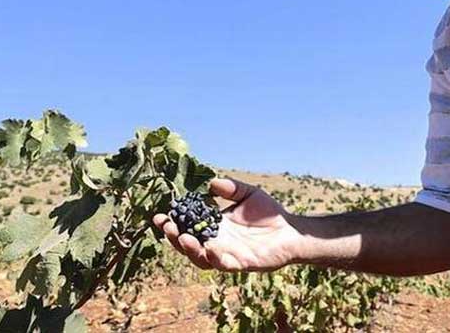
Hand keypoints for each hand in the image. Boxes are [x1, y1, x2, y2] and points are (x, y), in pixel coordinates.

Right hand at [152, 177, 301, 271]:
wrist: (292, 230)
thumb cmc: (269, 213)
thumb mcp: (248, 194)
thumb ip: (230, 188)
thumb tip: (211, 183)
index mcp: (215, 228)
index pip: (187, 228)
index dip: (171, 224)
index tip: (158, 215)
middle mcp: (217, 243)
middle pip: (188, 246)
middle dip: (174, 238)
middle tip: (166, 226)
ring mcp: (229, 255)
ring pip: (203, 259)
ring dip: (191, 250)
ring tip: (183, 238)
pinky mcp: (243, 263)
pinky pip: (227, 265)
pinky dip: (218, 259)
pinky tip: (212, 249)